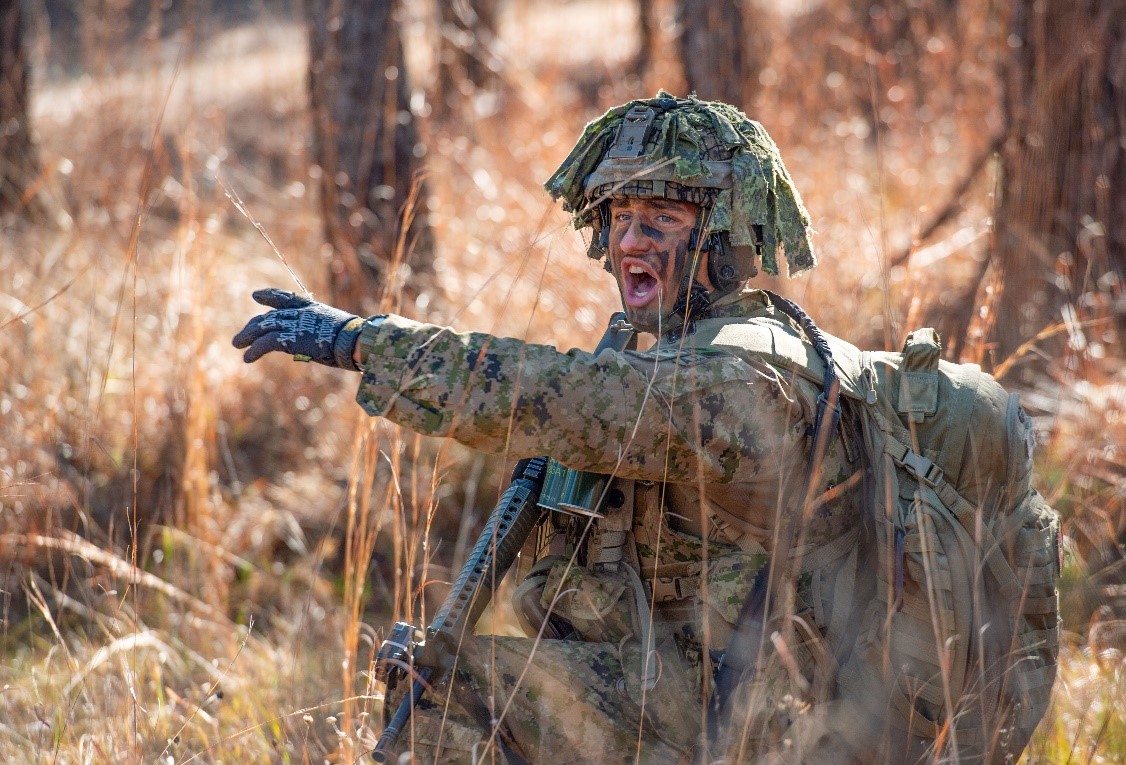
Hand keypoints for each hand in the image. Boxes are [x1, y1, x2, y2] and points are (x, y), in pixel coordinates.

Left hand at [232, 288, 363, 368]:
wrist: (354, 340)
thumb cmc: (354, 339)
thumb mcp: (337, 331)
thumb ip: (322, 333)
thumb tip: (320, 345)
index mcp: (311, 307)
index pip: (285, 298)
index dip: (269, 296)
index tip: (256, 296)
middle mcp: (299, 313)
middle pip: (269, 316)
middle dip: (253, 326)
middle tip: (241, 336)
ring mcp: (293, 323)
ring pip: (263, 327)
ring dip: (248, 337)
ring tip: (237, 345)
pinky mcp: (289, 337)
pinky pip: (265, 343)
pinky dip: (255, 350)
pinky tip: (247, 358)